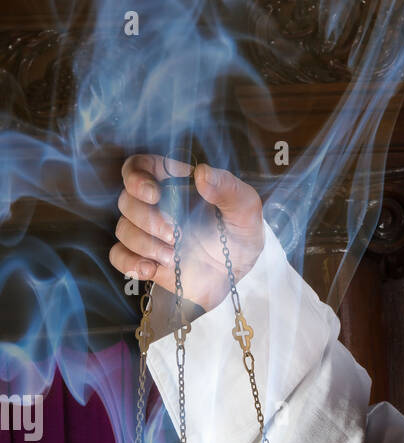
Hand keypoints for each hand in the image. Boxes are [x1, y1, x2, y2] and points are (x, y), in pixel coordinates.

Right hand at [109, 154, 264, 311]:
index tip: (152, 194)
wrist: (237, 274)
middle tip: (174, 234)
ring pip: (123, 229)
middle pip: (126, 200)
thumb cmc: (241, 233)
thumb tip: (202, 173)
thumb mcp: (245, 208)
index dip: (135, 177)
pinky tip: (150, 270)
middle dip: (146, 218)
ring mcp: (149, 234)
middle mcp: (156, 206)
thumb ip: (227, 188)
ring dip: (144, 243)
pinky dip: (129, 263)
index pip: (139, 167)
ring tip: (172, 256)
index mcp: (175, 183)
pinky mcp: (146, 259)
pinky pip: (119, 256)